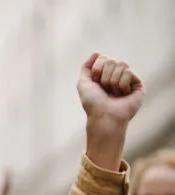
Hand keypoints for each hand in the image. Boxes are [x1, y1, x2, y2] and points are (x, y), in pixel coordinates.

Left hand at [77, 52, 144, 171]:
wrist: (104, 116)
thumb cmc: (92, 102)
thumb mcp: (83, 83)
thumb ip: (86, 66)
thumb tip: (97, 52)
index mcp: (104, 74)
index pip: (103, 58)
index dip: (96, 70)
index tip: (95, 84)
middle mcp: (116, 75)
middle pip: (111, 60)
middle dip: (104, 76)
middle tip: (105, 90)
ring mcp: (128, 79)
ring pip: (122, 64)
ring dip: (112, 81)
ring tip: (113, 93)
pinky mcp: (137, 84)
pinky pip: (129, 72)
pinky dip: (121, 84)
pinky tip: (122, 94)